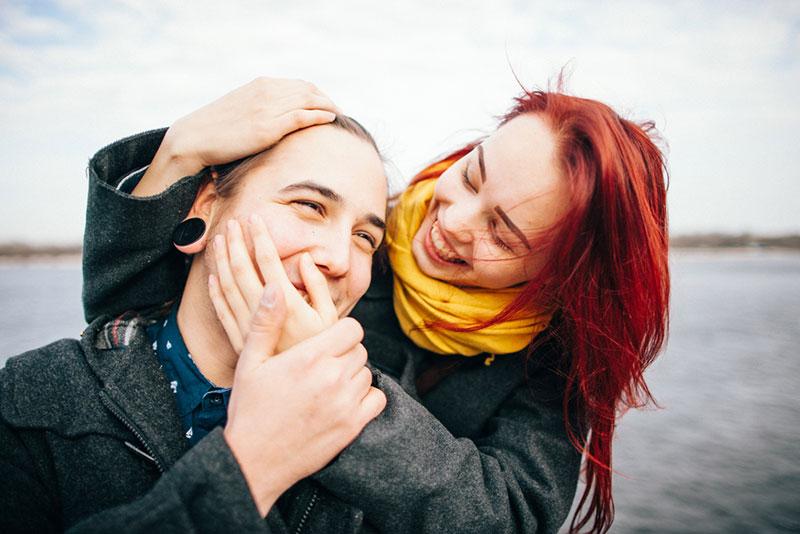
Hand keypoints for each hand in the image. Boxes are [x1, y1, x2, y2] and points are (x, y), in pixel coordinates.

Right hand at [133, 77, 340, 195]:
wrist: (194, 138)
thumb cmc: (215, 129)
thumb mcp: (241, 109)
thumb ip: (260, 107)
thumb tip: (276, 117)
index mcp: (261, 85)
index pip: (300, 84)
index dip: (318, 94)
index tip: (328, 104)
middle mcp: (267, 92)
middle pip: (309, 90)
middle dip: (328, 99)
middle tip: (340, 111)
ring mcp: (268, 109)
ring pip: (309, 101)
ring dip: (329, 106)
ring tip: (340, 115)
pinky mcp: (268, 127)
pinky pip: (302, 116)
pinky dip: (319, 115)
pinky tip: (330, 119)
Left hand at [208, 214, 337, 352]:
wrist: (304, 391)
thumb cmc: (323, 352)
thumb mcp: (330, 319)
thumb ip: (317, 287)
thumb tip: (305, 260)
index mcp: (287, 303)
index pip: (268, 261)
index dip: (259, 237)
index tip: (255, 219)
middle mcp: (264, 313)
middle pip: (242, 269)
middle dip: (236, 242)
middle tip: (232, 222)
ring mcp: (248, 327)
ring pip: (227, 286)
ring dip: (221, 260)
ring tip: (218, 240)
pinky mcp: (240, 340)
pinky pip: (221, 311)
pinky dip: (214, 291)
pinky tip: (212, 276)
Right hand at [223, 282, 385, 516]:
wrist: (253, 460)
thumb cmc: (249, 408)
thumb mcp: (250, 361)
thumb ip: (266, 322)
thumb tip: (276, 287)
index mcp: (309, 357)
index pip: (352, 328)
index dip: (341, 332)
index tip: (327, 341)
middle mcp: (332, 377)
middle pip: (359, 350)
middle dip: (344, 354)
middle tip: (322, 366)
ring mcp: (345, 404)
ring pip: (367, 373)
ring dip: (353, 376)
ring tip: (328, 385)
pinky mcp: (352, 426)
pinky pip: (377, 399)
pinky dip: (366, 398)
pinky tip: (343, 401)